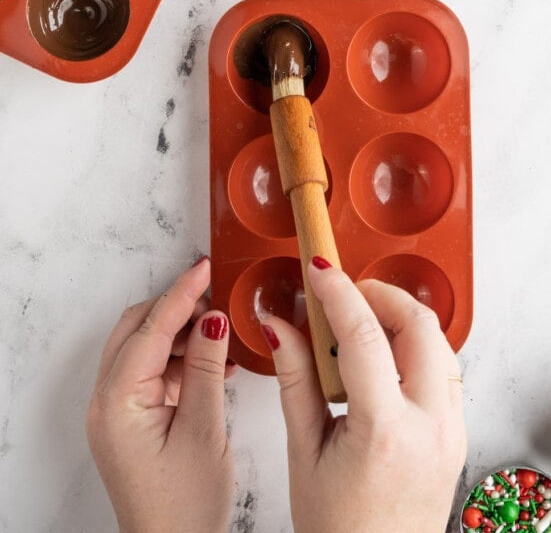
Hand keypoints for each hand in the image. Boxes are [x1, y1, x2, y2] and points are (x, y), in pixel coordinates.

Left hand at [86, 258, 234, 532]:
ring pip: (142, 349)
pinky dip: (178, 361)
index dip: (181, 294)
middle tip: (217, 303)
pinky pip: (148, 373)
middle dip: (176, 311)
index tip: (204, 268)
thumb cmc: (185, 505)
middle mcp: (106, 402)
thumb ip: (206, 366)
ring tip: (222, 338)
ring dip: (180, 337)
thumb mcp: (204, 429)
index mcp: (118, 402)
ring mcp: (114, 413)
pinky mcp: (127, 422)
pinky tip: (212, 365)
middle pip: (137, 331)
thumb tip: (213, 318)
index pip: (151, 328)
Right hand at [261, 259, 465, 532]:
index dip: (338, 293)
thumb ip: (294, 379)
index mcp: (386, 432)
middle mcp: (432, 426)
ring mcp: (453, 431)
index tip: (318, 268)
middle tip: (344, 294)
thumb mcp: (305, 453)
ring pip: (440, 343)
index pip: (365, 337)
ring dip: (401, 320)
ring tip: (358, 327)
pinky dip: (416, 349)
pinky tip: (383, 360)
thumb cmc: (337, 530)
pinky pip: (446, 370)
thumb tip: (280, 325)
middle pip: (420, 325)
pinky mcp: (458, 435)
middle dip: (381, 296)